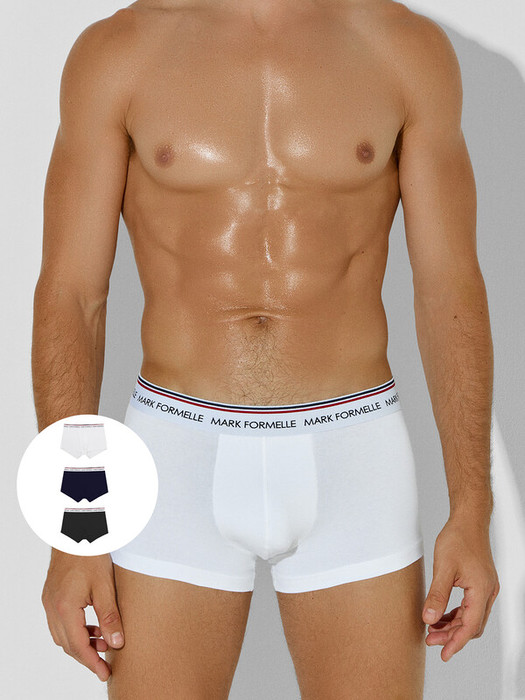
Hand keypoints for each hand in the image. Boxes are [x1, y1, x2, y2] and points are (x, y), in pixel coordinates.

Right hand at [41, 550, 123, 681]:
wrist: (76, 530)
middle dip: (86, 656)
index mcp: (64, 607)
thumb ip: (110, 616)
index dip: (92, 663)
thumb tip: (117, 642)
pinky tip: (92, 627)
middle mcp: (52, 607)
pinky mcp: (52, 595)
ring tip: (103, 643)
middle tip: (105, 664)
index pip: (77, 646)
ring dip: (81, 643)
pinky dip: (75, 630)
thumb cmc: (91, 554)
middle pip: (67, 643)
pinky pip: (60, 622)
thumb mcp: (105, 586)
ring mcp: (50, 601)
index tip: (105, 673)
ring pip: (62, 634)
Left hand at [422, 516, 499, 661]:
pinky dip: (456, 614)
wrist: (468, 520)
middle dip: (451, 635)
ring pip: (471, 617)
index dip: (456, 642)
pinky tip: (441, 615)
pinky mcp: (480, 583)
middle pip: (471, 625)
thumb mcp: (443, 568)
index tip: (443, 654)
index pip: (470, 626)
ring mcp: (485, 588)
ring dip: (453, 625)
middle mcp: (487, 592)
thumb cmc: (458, 538)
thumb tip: (429, 619)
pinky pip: (470, 606)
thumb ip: (437, 596)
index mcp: (481, 590)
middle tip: (430, 640)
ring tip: (432, 628)